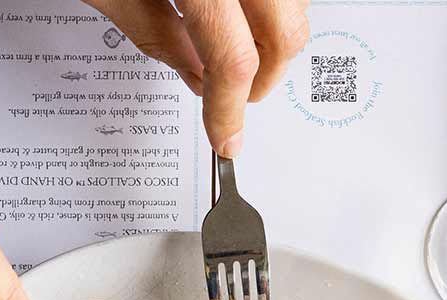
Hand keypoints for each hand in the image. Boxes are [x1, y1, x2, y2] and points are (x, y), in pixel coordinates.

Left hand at [84, 0, 309, 154]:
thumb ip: (151, 28)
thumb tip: (190, 71)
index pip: (233, 59)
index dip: (229, 109)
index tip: (225, 139)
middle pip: (284, 35)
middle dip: (264, 79)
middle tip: (233, 98)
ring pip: (294, 6)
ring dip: (270, 38)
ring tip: (229, 49)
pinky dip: (269, 8)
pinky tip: (235, 13)